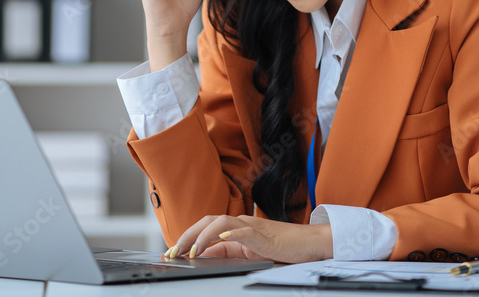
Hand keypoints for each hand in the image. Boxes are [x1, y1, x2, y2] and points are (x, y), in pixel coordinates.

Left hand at [164, 215, 332, 264]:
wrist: (308, 243)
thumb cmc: (282, 247)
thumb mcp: (249, 253)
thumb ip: (229, 252)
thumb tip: (206, 257)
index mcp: (236, 228)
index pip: (205, 228)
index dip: (186, 238)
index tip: (170, 252)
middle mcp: (241, 223)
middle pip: (207, 221)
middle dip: (187, 236)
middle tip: (172, 252)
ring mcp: (252, 227)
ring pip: (221, 222)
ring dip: (203, 236)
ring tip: (191, 251)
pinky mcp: (263, 235)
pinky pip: (244, 230)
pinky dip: (230, 232)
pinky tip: (220, 238)